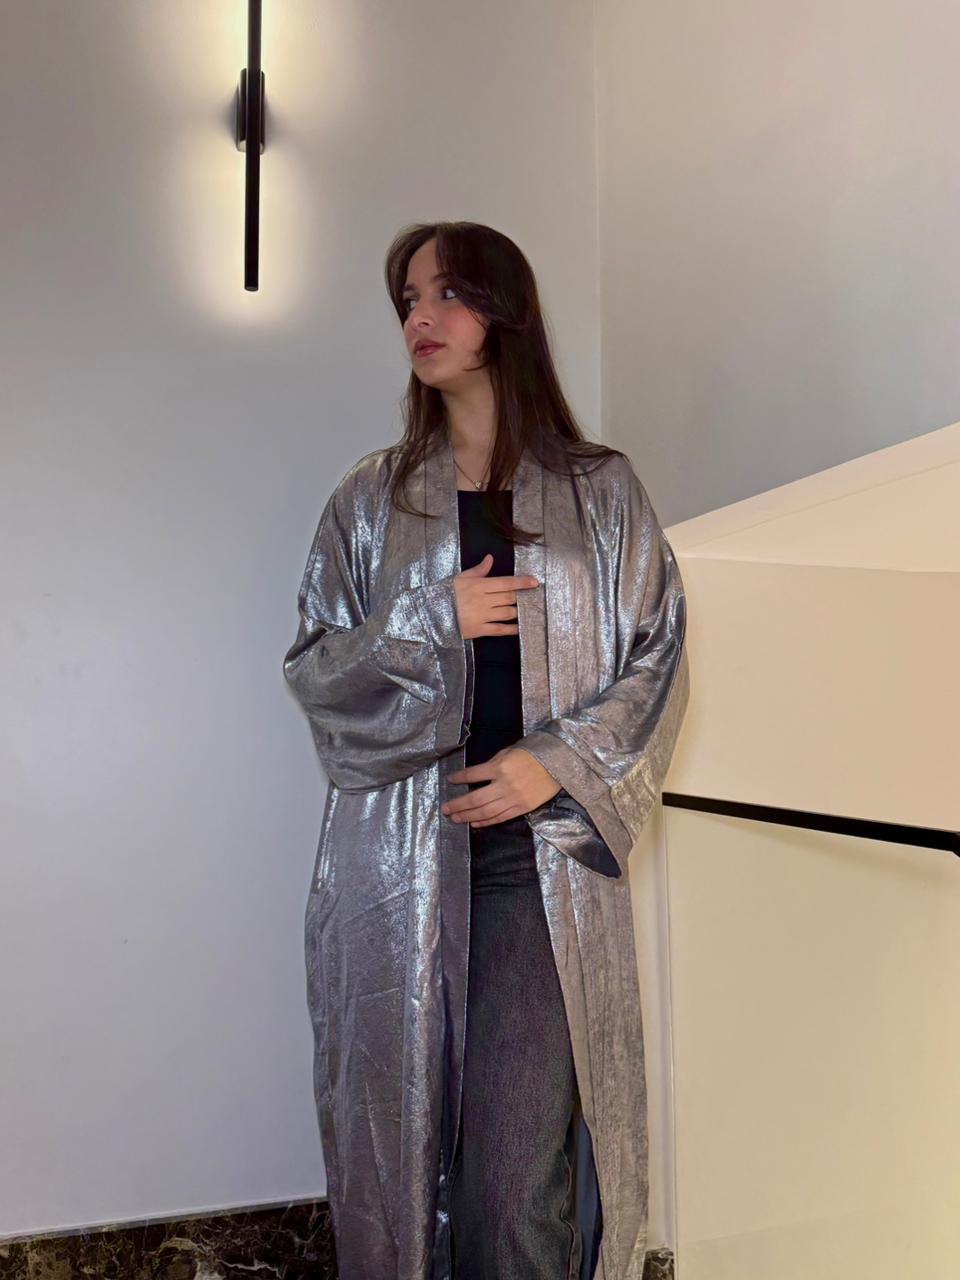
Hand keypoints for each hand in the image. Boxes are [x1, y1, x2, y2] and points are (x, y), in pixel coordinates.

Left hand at [442, 747, 561, 826]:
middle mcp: (504, 784)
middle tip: (445, 809)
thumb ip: (494, 763)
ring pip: (485, 811)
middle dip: (458, 805)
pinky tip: (474, 823)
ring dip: (468, 816)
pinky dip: (486, 822)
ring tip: (455, 819)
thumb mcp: (509, 751)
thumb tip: (478, 775)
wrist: (558, 763)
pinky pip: (500, 817)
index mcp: (499, 766)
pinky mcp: (522, 808)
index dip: (459, 778)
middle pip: (475, 798)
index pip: (473, 774)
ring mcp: (513, 798)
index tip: (450, 780)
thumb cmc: (532, 754)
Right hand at [452, 553, 539, 640]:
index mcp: (479, 585)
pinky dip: (511, 629)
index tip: (534, 582)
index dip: (522, 582)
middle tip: (530, 597)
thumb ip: (479, 570)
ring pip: (507, 613)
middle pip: (509, 598)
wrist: (432, 614)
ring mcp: (481, 616)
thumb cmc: (447, 594)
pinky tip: (519, 628)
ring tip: (525, 610)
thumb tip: (490, 558)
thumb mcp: (461, 578)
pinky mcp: (478, 630)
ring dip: (518, 612)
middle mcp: (482, 600)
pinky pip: (499, 630)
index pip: (506, 582)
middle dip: (521, 597)